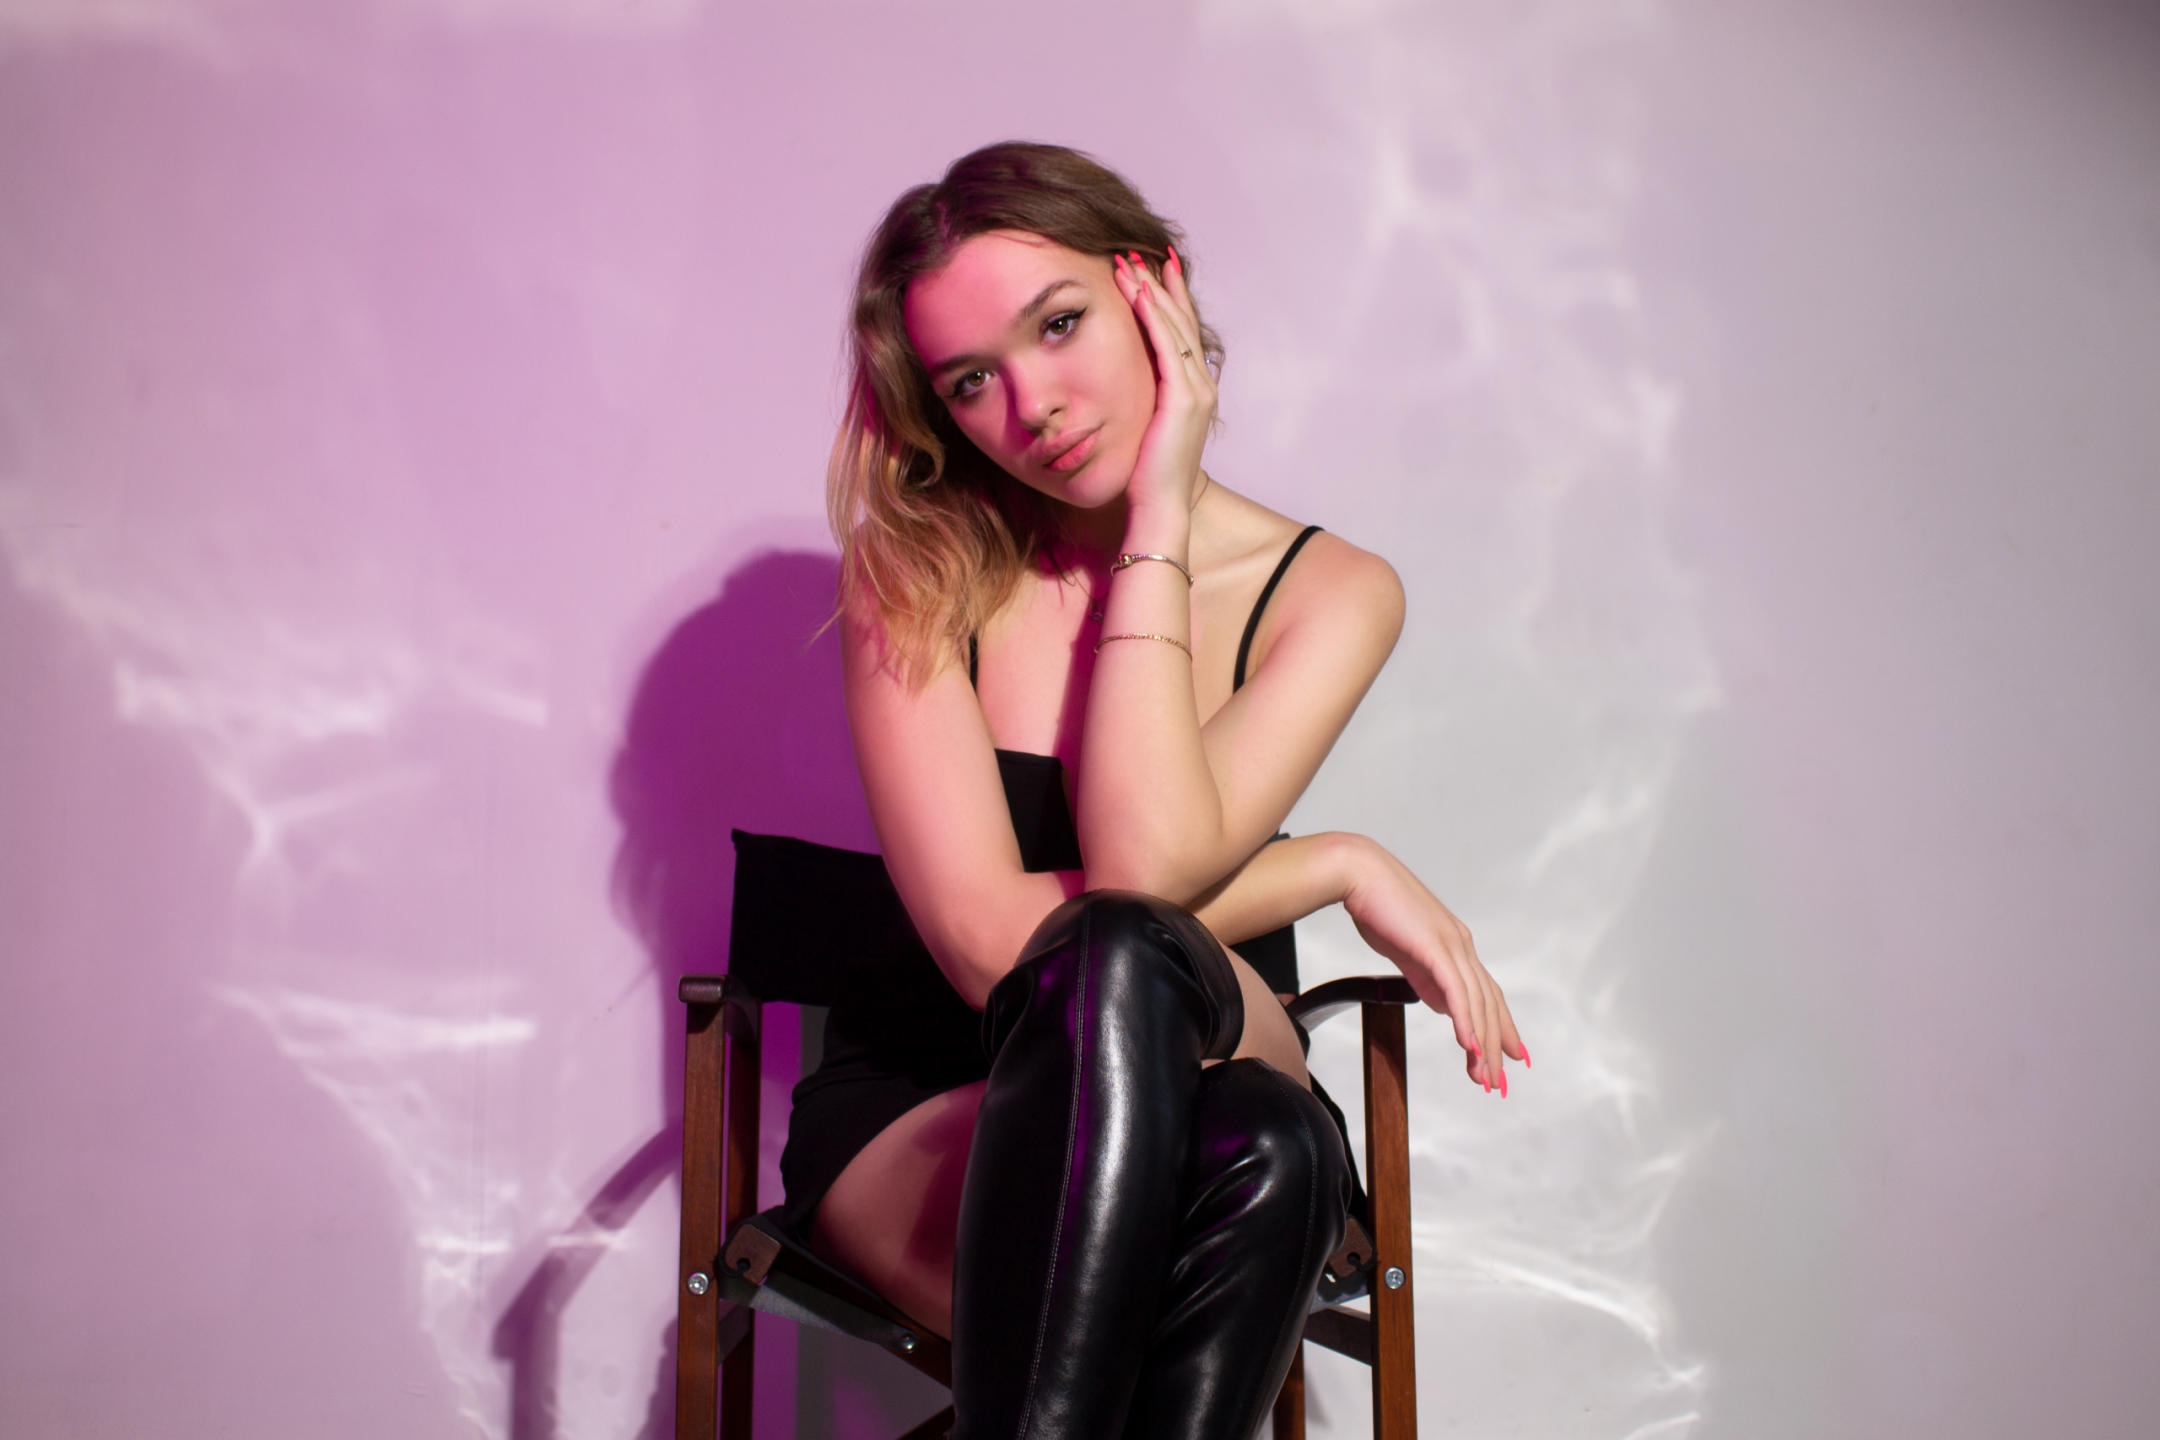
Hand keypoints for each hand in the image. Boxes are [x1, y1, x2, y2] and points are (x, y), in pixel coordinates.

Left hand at [1109, 247, 1215, 519]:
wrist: (1160, 506)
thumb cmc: (1147, 475)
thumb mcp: (1146, 426)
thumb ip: (1145, 400)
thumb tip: (1125, 382)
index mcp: (1194, 390)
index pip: (1182, 333)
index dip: (1168, 298)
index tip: (1151, 269)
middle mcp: (1202, 385)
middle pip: (1182, 321)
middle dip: (1161, 283)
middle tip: (1140, 252)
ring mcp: (1196, 391)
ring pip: (1175, 327)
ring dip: (1153, 291)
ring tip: (1131, 263)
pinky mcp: (1183, 399)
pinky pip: (1168, 347)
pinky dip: (1155, 317)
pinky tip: (1140, 293)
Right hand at [1339, 835, 1527, 1095]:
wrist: (1358, 874)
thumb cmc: (1377, 907)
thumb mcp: (1407, 951)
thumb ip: (1427, 977)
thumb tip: (1443, 1003)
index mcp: (1455, 948)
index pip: (1486, 994)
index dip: (1501, 1026)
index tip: (1510, 1056)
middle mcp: (1462, 947)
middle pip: (1488, 1004)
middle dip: (1496, 1046)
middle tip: (1499, 1082)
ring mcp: (1451, 945)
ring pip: (1477, 1003)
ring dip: (1482, 1044)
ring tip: (1485, 1076)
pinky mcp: (1435, 947)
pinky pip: (1456, 991)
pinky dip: (1465, 1020)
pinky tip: (1469, 1045)